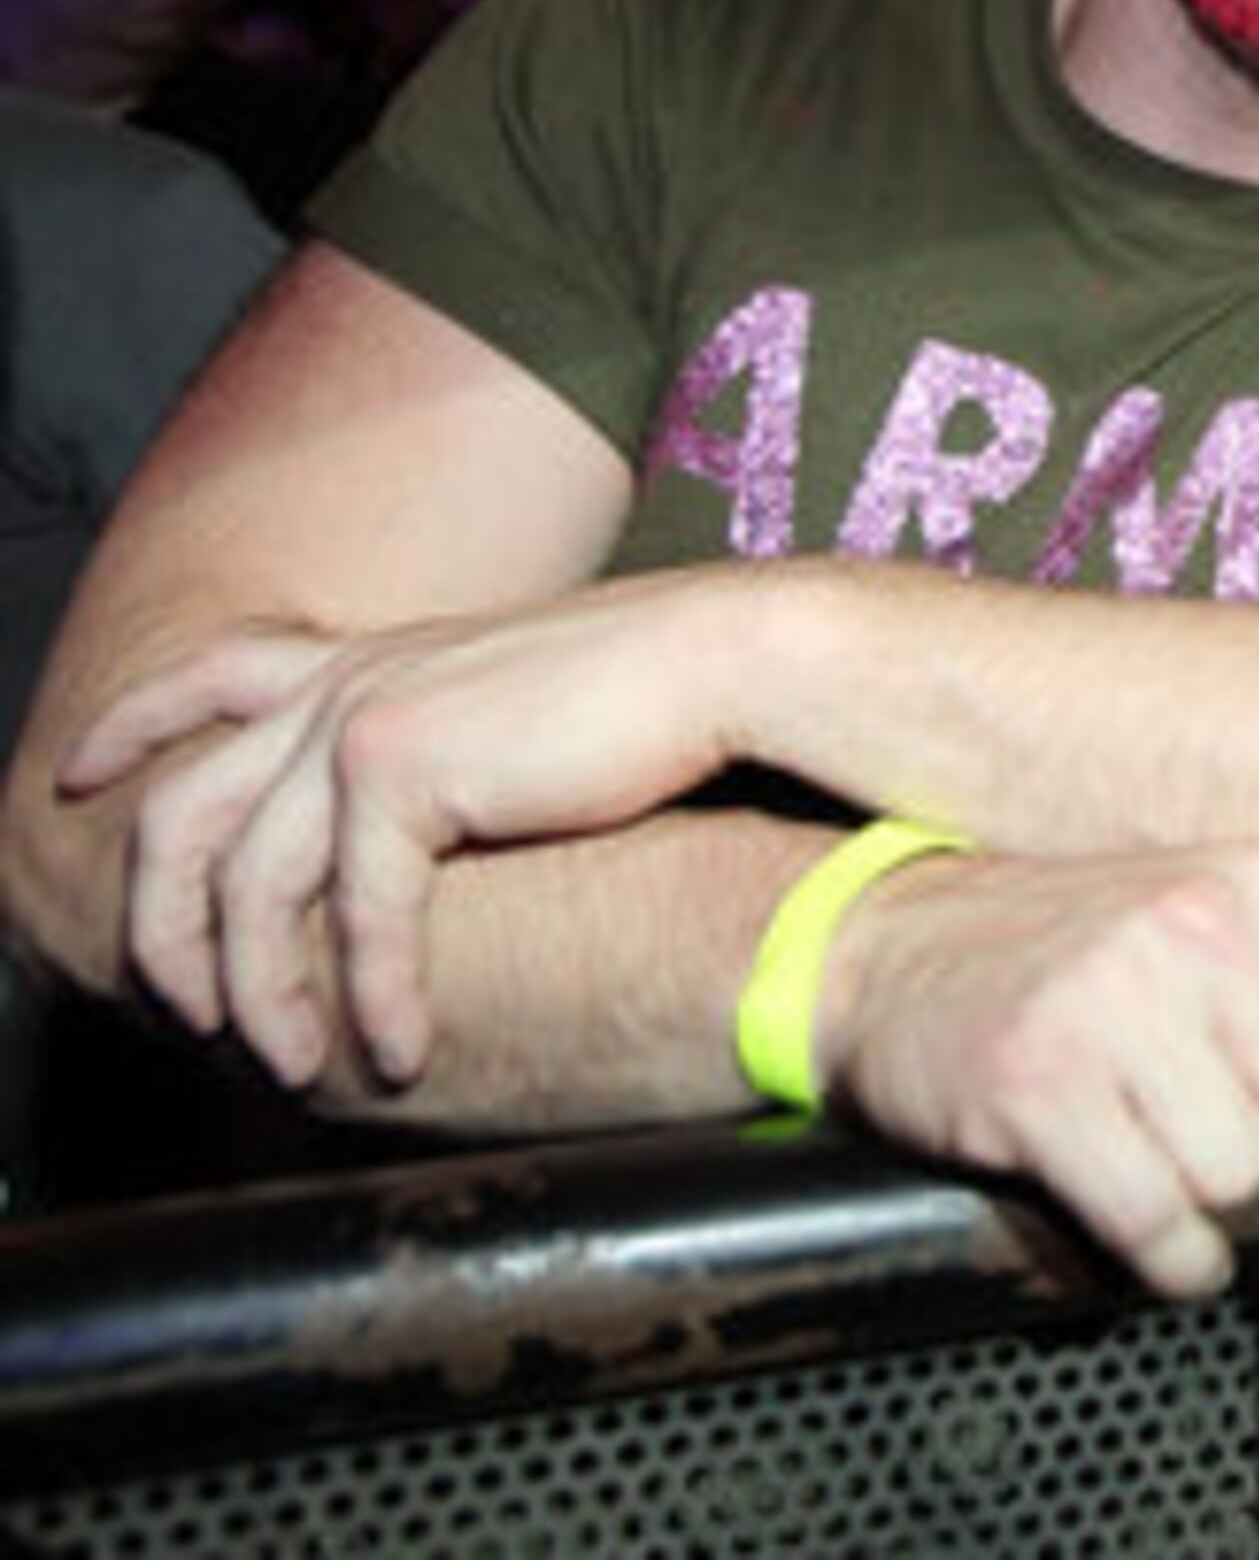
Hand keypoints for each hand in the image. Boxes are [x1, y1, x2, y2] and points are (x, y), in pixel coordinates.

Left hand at [61, 584, 744, 1087]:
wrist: (724, 660)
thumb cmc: (648, 696)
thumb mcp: (509, 708)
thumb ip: (440, 746)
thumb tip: (412, 824)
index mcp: (366, 656)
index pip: (211, 674)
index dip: (129, 722)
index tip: (74, 773)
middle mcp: (342, 681)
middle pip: (183, 809)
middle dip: (162, 925)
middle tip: (183, 1011)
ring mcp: (361, 720)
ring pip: (248, 882)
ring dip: (261, 990)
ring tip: (294, 1060)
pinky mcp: (403, 768)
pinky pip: (356, 913)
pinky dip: (374, 993)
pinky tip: (397, 1046)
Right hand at [824, 839, 1258, 1297]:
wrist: (894, 945)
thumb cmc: (1080, 946)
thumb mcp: (1227, 931)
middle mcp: (1198, 924)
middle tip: (1232, 1134)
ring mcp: (1113, 1000)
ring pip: (1244, 1172)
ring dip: (1215, 1199)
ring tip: (1171, 1160)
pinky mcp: (1038, 1083)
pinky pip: (1156, 1220)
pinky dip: (1170, 1257)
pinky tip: (1154, 1232)